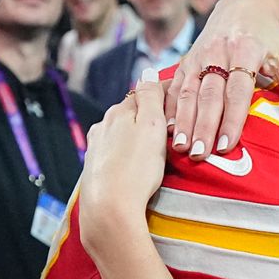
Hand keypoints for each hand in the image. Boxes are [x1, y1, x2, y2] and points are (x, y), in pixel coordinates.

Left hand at [80, 82, 168, 260]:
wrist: (110, 207)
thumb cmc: (135, 168)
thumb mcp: (151, 126)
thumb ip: (150, 97)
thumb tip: (147, 71)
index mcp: (118, 112)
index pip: (145, 93)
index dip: (165, 96)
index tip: (182, 101)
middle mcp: (103, 126)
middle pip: (131, 114)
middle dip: (149, 117)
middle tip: (172, 128)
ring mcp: (97, 148)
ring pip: (122, 133)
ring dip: (136, 136)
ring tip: (155, 149)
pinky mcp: (95, 168)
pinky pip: (116, 153)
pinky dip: (127, 154)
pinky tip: (134, 164)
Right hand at [167, 0, 278, 159]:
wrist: (245, 7)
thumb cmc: (271, 39)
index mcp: (246, 50)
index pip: (238, 90)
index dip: (231, 119)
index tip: (227, 145)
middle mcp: (218, 51)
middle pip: (209, 94)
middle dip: (203, 126)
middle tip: (199, 154)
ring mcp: (199, 55)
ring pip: (189, 91)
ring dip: (183, 120)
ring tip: (180, 147)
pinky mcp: (186, 59)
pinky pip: (175, 85)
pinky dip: (170, 107)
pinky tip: (167, 128)